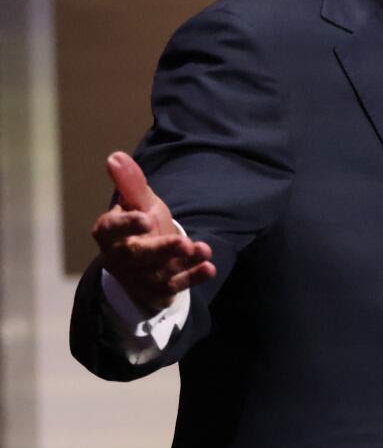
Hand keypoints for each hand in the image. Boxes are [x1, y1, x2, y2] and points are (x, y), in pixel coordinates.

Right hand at [91, 151, 215, 312]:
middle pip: (138, 256)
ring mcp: (138, 277)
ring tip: (204, 249)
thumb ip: (131, 183)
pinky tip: (209, 268)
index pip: (112, 229)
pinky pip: (175, 287)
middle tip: (183, 242)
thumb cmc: (141, 224)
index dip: (127, 225)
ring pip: (159, 272)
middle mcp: (120, 258)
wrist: (148, 260)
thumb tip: (115, 156)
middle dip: (161, 249)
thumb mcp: (139, 202)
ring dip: (184, 262)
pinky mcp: (158, 291)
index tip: (146, 218)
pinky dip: (192, 278)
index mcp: (109, 232)